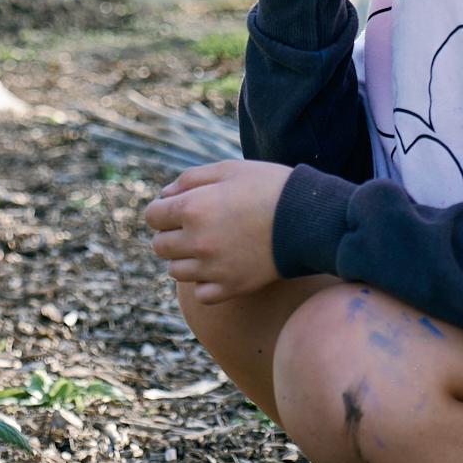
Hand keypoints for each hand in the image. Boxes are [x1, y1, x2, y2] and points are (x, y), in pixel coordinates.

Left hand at [144, 159, 291, 303]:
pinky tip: (218, 268)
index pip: (152, 216)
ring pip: (176, 271)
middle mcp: (197, 241)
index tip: (179, 208)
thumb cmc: (269, 187)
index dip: (163, 210)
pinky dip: (204, 283)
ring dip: (185, 259)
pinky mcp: (232, 287)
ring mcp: (213, 268)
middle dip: (171, 234)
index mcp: (192, 208)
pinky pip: (201, 293)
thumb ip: (188, 179)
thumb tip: (164, 196)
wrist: (309, 218)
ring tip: (208, 246)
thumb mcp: (227, 169)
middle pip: (160, 246)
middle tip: (194, 226)